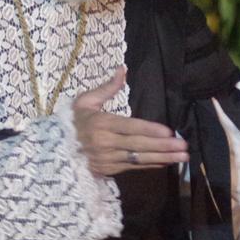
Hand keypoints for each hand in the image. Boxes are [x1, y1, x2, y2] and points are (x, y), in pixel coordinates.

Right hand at [73, 66, 189, 175]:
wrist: (55, 149)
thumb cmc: (74, 121)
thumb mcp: (85, 101)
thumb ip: (107, 88)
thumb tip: (122, 69)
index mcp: (100, 123)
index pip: (130, 127)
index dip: (149, 130)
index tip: (169, 132)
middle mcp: (104, 143)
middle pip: (138, 145)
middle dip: (163, 146)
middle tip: (184, 146)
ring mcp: (107, 159)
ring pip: (139, 159)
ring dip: (163, 158)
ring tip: (183, 157)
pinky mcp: (109, 169)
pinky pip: (134, 167)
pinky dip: (152, 165)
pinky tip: (167, 161)